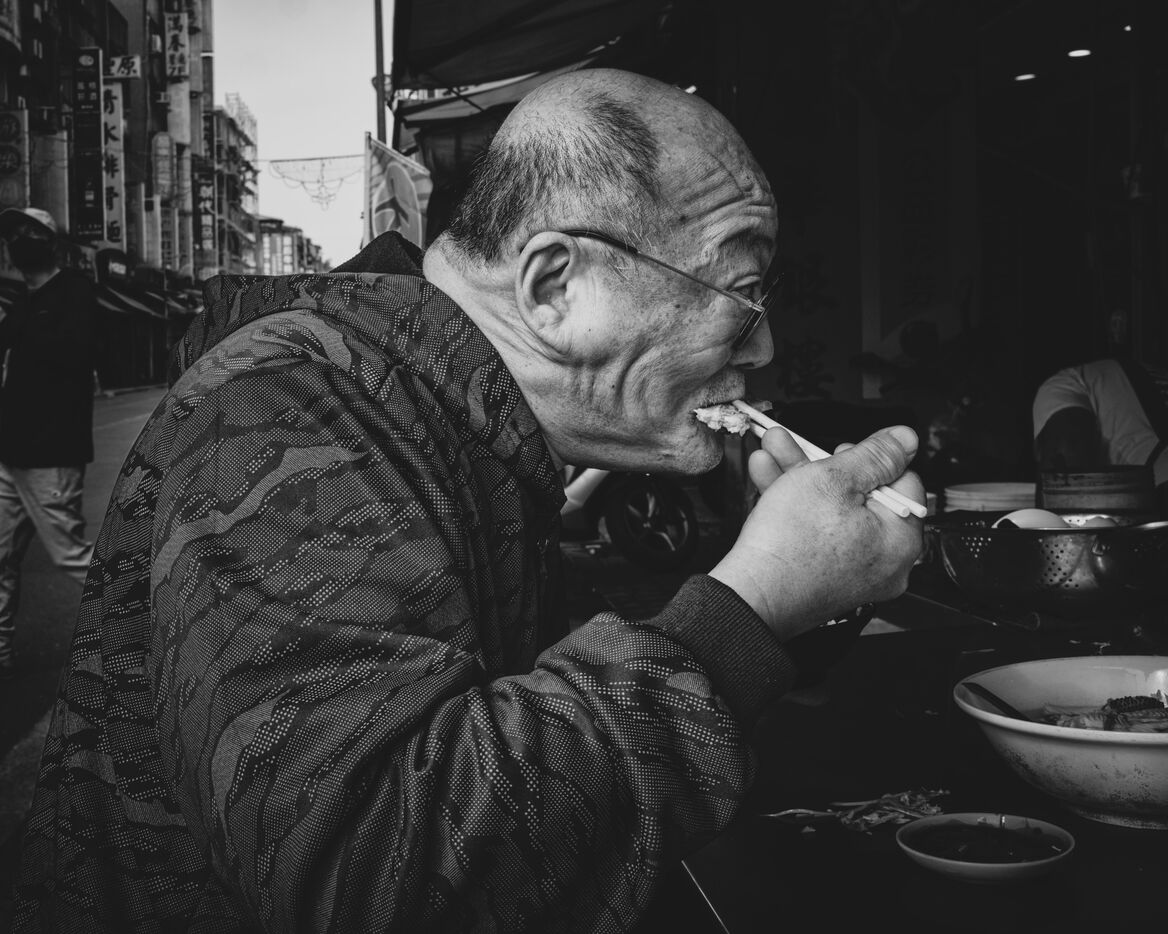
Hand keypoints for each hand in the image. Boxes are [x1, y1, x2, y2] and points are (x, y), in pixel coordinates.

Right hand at [709, 424, 923, 642]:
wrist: (750, 596)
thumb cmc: (791, 545)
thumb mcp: (834, 479)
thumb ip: (875, 454)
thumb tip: (906, 439)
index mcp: (902, 540)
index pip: (902, 482)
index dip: (869, 456)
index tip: (842, 447)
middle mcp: (885, 563)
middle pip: (861, 495)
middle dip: (822, 462)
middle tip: (799, 442)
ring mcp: (854, 574)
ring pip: (832, 511)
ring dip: (801, 477)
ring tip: (772, 450)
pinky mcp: (825, 580)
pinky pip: (818, 533)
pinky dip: (797, 507)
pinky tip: (770, 478)